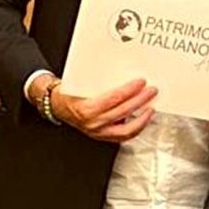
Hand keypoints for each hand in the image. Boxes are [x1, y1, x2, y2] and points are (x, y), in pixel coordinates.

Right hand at [42, 78, 157, 142]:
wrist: (57, 106)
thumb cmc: (68, 94)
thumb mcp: (80, 83)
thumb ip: (99, 80)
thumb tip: (121, 71)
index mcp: (87, 109)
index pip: (114, 98)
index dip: (130, 90)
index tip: (140, 82)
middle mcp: (93, 123)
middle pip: (123, 111)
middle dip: (140, 100)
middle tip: (151, 91)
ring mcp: (99, 133)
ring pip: (126, 130)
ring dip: (142, 119)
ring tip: (150, 108)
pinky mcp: (103, 137)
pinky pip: (123, 136)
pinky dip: (135, 128)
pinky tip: (142, 120)